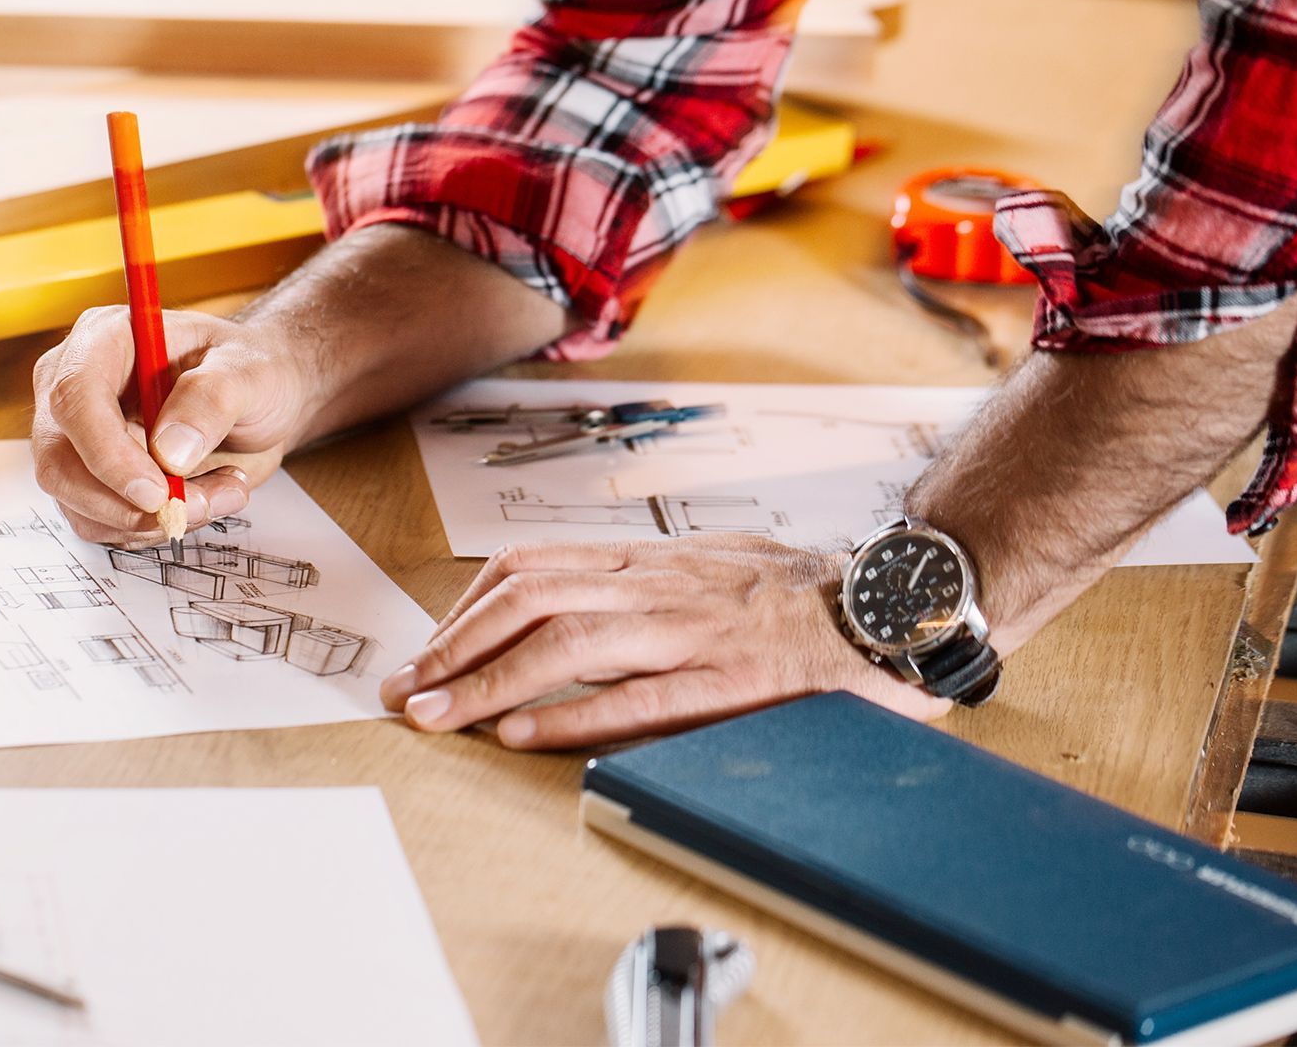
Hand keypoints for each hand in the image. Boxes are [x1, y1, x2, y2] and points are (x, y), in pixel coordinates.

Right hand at [30, 306, 316, 544]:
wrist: (261, 400)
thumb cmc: (251, 370)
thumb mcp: (250, 371)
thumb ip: (212, 399)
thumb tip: (170, 451)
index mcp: (106, 340)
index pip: (75, 396)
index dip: (107, 452)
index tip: (156, 491)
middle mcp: (77, 388)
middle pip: (60, 461)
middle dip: (128, 502)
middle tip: (201, 505)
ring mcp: (78, 438)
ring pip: (79, 503)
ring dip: (151, 519)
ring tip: (221, 493)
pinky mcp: (91, 479)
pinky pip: (101, 523)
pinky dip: (152, 528)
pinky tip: (201, 500)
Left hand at [378, 537, 943, 749]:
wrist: (892, 604)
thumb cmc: (794, 596)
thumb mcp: (702, 571)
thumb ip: (634, 589)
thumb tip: (557, 613)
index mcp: (647, 563)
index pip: (529, 569)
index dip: (465, 611)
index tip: (426, 653)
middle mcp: (659, 586)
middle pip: (529, 599)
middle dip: (454, 647)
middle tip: (404, 693)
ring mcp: (694, 629)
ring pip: (570, 641)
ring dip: (490, 680)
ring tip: (439, 716)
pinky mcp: (734, 679)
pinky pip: (640, 696)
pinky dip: (573, 713)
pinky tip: (522, 734)